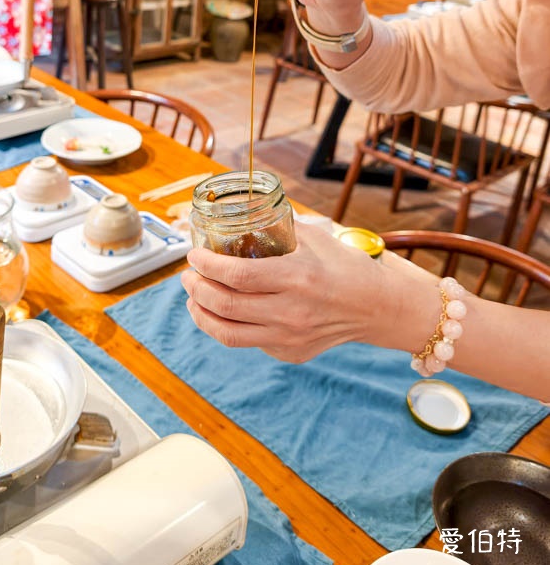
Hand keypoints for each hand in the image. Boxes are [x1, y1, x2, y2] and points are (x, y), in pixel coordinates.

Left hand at [181, 223, 383, 361]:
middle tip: (188, 276)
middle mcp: (290, 311)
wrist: (377, 306)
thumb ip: (277, 227)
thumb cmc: (343, 266)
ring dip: (201, 314)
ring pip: (228, 333)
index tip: (194, 255)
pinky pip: (248, 342)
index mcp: (295, 277)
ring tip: (194, 298)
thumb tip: (240, 212)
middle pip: (225, 306)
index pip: (236, 275)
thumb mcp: (313, 237)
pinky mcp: (290, 353)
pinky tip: (222, 311)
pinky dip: (227, 326)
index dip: (207, 266)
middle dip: (196, 289)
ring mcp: (289, 337)